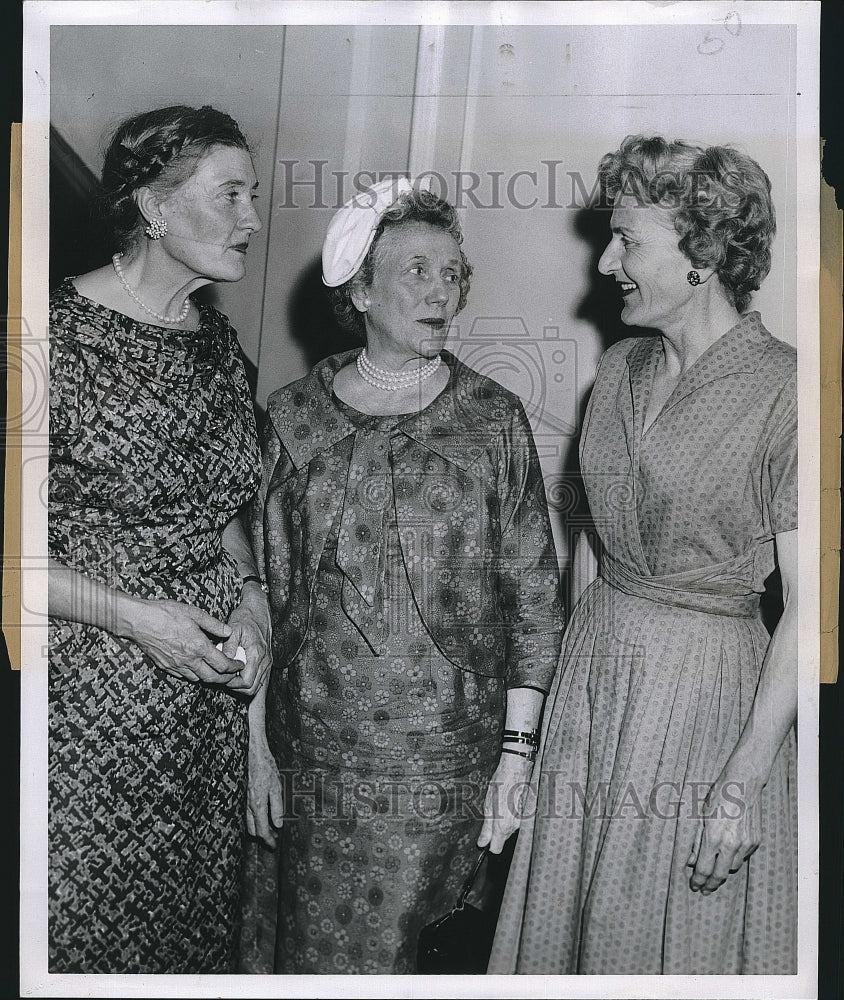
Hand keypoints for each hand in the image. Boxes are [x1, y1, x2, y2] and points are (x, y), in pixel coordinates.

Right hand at [124, 598, 241, 684]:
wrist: (139, 621)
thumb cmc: (166, 613)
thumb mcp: (194, 613)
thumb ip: (213, 624)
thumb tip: (228, 632)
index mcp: (198, 646)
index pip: (222, 665)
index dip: (234, 667)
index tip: (239, 665)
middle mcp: (188, 660)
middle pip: (212, 678)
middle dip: (226, 678)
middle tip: (233, 674)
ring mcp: (176, 665)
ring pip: (198, 679)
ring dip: (210, 678)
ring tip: (217, 671)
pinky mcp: (166, 667)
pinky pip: (184, 676)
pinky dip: (194, 675)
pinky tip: (197, 668)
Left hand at [222, 583, 271, 697]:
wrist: (259, 610)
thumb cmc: (245, 617)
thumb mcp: (234, 628)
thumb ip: (229, 646)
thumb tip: (223, 662)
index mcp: (256, 654)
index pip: (246, 682)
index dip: (232, 684)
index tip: (222, 676)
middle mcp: (265, 661)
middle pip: (251, 688)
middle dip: (236, 687)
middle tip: (224, 678)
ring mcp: (268, 662)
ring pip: (257, 686)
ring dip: (242, 686)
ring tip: (230, 676)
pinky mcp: (267, 662)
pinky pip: (260, 680)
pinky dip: (249, 682)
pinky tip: (238, 674)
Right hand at [247, 738, 284, 846]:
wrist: (250, 750)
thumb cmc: (265, 766)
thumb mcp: (276, 786)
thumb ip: (277, 807)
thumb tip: (278, 825)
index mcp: (257, 805)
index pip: (262, 831)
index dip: (268, 841)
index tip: (273, 846)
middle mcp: (246, 805)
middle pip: (252, 829)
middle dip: (262, 835)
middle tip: (272, 837)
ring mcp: (240, 800)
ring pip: (245, 821)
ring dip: (255, 827)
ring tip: (266, 826)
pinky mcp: (238, 794)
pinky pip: (242, 812)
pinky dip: (249, 817)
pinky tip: (257, 813)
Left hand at [477, 753, 534, 853]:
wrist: (517, 767)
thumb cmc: (501, 782)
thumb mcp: (488, 804)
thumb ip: (486, 827)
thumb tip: (482, 843)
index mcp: (503, 825)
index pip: (497, 849)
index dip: (490, 845)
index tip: (486, 839)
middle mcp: (516, 826)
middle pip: (504, 838)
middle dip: (498, 830)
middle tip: (494, 812)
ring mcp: (525, 820)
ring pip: (512, 828)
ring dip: (506, 821)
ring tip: (503, 803)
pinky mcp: (530, 813)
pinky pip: (519, 820)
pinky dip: (514, 814)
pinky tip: (511, 801)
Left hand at [687, 778, 761, 894]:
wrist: (743, 785)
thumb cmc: (717, 796)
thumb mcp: (700, 816)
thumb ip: (696, 842)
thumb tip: (691, 862)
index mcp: (713, 837)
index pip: (704, 869)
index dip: (698, 880)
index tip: (694, 886)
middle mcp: (731, 843)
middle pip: (720, 875)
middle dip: (711, 885)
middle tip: (704, 890)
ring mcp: (746, 843)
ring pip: (733, 868)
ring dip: (723, 871)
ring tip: (714, 871)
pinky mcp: (755, 841)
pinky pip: (743, 857)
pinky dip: (734, 858)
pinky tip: (728, 854)